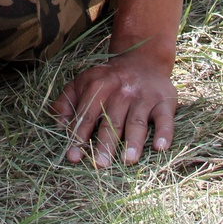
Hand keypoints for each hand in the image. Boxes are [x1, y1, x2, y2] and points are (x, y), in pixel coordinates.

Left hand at [52, 53, 177, 166]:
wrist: (143, 59)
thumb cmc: (109, 79)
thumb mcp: (83, 82)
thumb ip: (67, 101)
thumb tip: (58, 125)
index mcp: (98, 87)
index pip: (86, 115)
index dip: (79, 136)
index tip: (73, 157)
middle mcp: (121, 92)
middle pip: (112, 121)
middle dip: (105, 143)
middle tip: (100, 164)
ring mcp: (143, 96)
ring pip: (137, 121)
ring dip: (133, 141)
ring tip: (128, 160)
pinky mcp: (164, 101)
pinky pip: (165, 118)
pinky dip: (164, 133)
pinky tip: (160, 147)